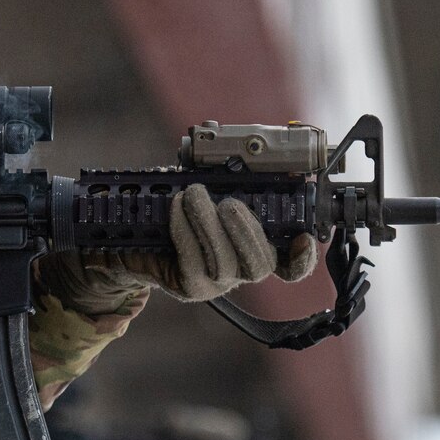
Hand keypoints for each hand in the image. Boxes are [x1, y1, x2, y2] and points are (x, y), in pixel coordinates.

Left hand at [103, 185, 317, 301]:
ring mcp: (217, 282)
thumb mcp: (209, 193)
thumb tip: (237, 152)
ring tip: (194, 194)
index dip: (301, 258)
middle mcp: (243, 271)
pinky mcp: (191, 287)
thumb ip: (228, 180)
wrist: (136, 240)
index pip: (290, 265)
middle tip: (230, 203)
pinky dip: (185, 230)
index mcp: (257, 248)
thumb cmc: (182, 213)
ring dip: (209, 224)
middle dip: (247, 231)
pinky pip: (193, 261)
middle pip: (261, 264)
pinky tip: (176, 206)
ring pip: (224, 262)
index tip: (303, 239)